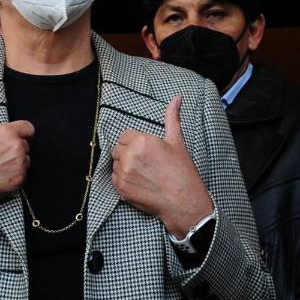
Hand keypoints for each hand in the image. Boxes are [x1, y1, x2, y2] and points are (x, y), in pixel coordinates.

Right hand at [0, 90, 33, 198]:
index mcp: (6, 132)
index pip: (28, 128)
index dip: (20, 132)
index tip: (11, 138)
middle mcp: (16, 147)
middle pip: (25, 145)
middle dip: (15, 148)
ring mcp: (18, 165)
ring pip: (25, 161)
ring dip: (16, 162)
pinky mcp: (18, 181)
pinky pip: (23, 175)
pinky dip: (14, 176)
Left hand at [111, 95, 212, 236]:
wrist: (184, 202)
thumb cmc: (182, 172)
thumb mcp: (177, 141)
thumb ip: (172, 118)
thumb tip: (177, 98)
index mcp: (142, 141)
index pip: (124, 136)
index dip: (133, 142)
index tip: (144, 151)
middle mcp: (130, 156)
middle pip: (118, 149)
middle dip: (128, 154)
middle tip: (145, 163)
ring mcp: (124, 173)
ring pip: (115, 164)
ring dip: (125, 167)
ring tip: (144, 174)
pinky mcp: (121, 189)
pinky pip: (114, 179)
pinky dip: (123, 180)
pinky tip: (140, 183)